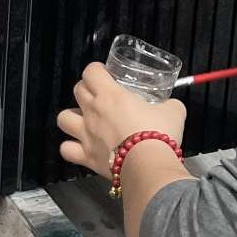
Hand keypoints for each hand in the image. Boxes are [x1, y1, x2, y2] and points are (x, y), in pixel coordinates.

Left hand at [56, 63, 185, 179]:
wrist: (149, 166)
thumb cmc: (158, 133)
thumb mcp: (174, 112)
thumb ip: (170, 105)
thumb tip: (172, 106)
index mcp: (110, 95)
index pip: (91, 72)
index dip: (96, 70)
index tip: (105, 74)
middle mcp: (93, 111)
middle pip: (77, 90)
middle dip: (86, 89)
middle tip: (100, 95)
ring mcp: (86, 134)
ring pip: (63, 118)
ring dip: (72, 117)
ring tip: (84, 121)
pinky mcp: (86, 156)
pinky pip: (67, 149)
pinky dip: (71, 148)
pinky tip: (81, 147)